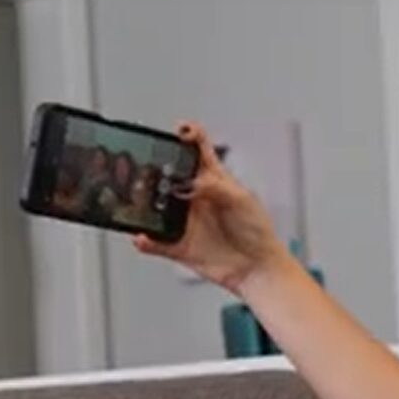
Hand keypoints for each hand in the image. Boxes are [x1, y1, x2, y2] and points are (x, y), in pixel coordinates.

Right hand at [130, 122, 288, 293]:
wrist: (258, 269)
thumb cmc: (257, 232)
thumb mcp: (241, 200)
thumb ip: (215, 186)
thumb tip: (189, 181)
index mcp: (213, 181)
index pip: (197, 152)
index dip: (188, 136)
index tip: (179, 129)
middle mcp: (196, 199)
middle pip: (169, 177)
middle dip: (156, 171)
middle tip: (149, 170)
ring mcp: (186, 221)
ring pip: (156, 208)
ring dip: (145, 204)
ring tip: (140, 200)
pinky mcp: (180, 245)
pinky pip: (155, 242)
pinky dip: (146, 240)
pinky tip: (142, 236)